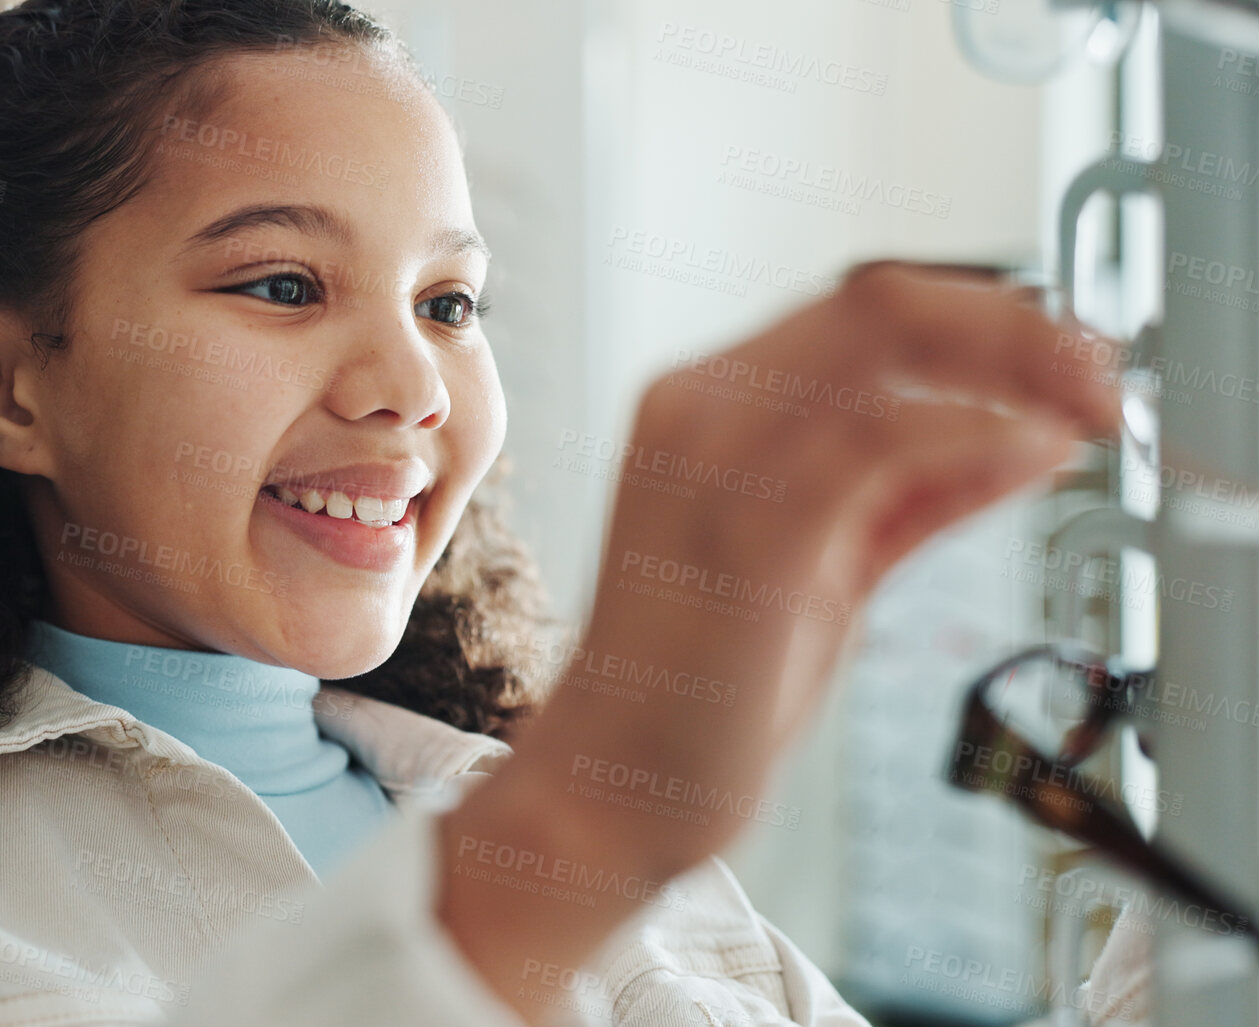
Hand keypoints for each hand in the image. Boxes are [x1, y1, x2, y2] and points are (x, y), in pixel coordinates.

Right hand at [437, 260, 1122, 1023]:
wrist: (611, 787)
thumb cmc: (704, 688)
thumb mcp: (828, 566)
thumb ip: (915, 496)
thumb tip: (1030, 436)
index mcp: (708, 407)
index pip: (862, 313)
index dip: (985, 321)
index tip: (1068, 368)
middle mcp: (700, 408)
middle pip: (881, 301)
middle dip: (1015, 325)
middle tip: (1100, 379)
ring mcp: (716, 458)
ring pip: (886, 339)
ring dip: (1015, 363)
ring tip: (1091, 411)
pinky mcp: (749, 525)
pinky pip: (881, 435)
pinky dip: (978, 431)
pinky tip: (1037, 450)